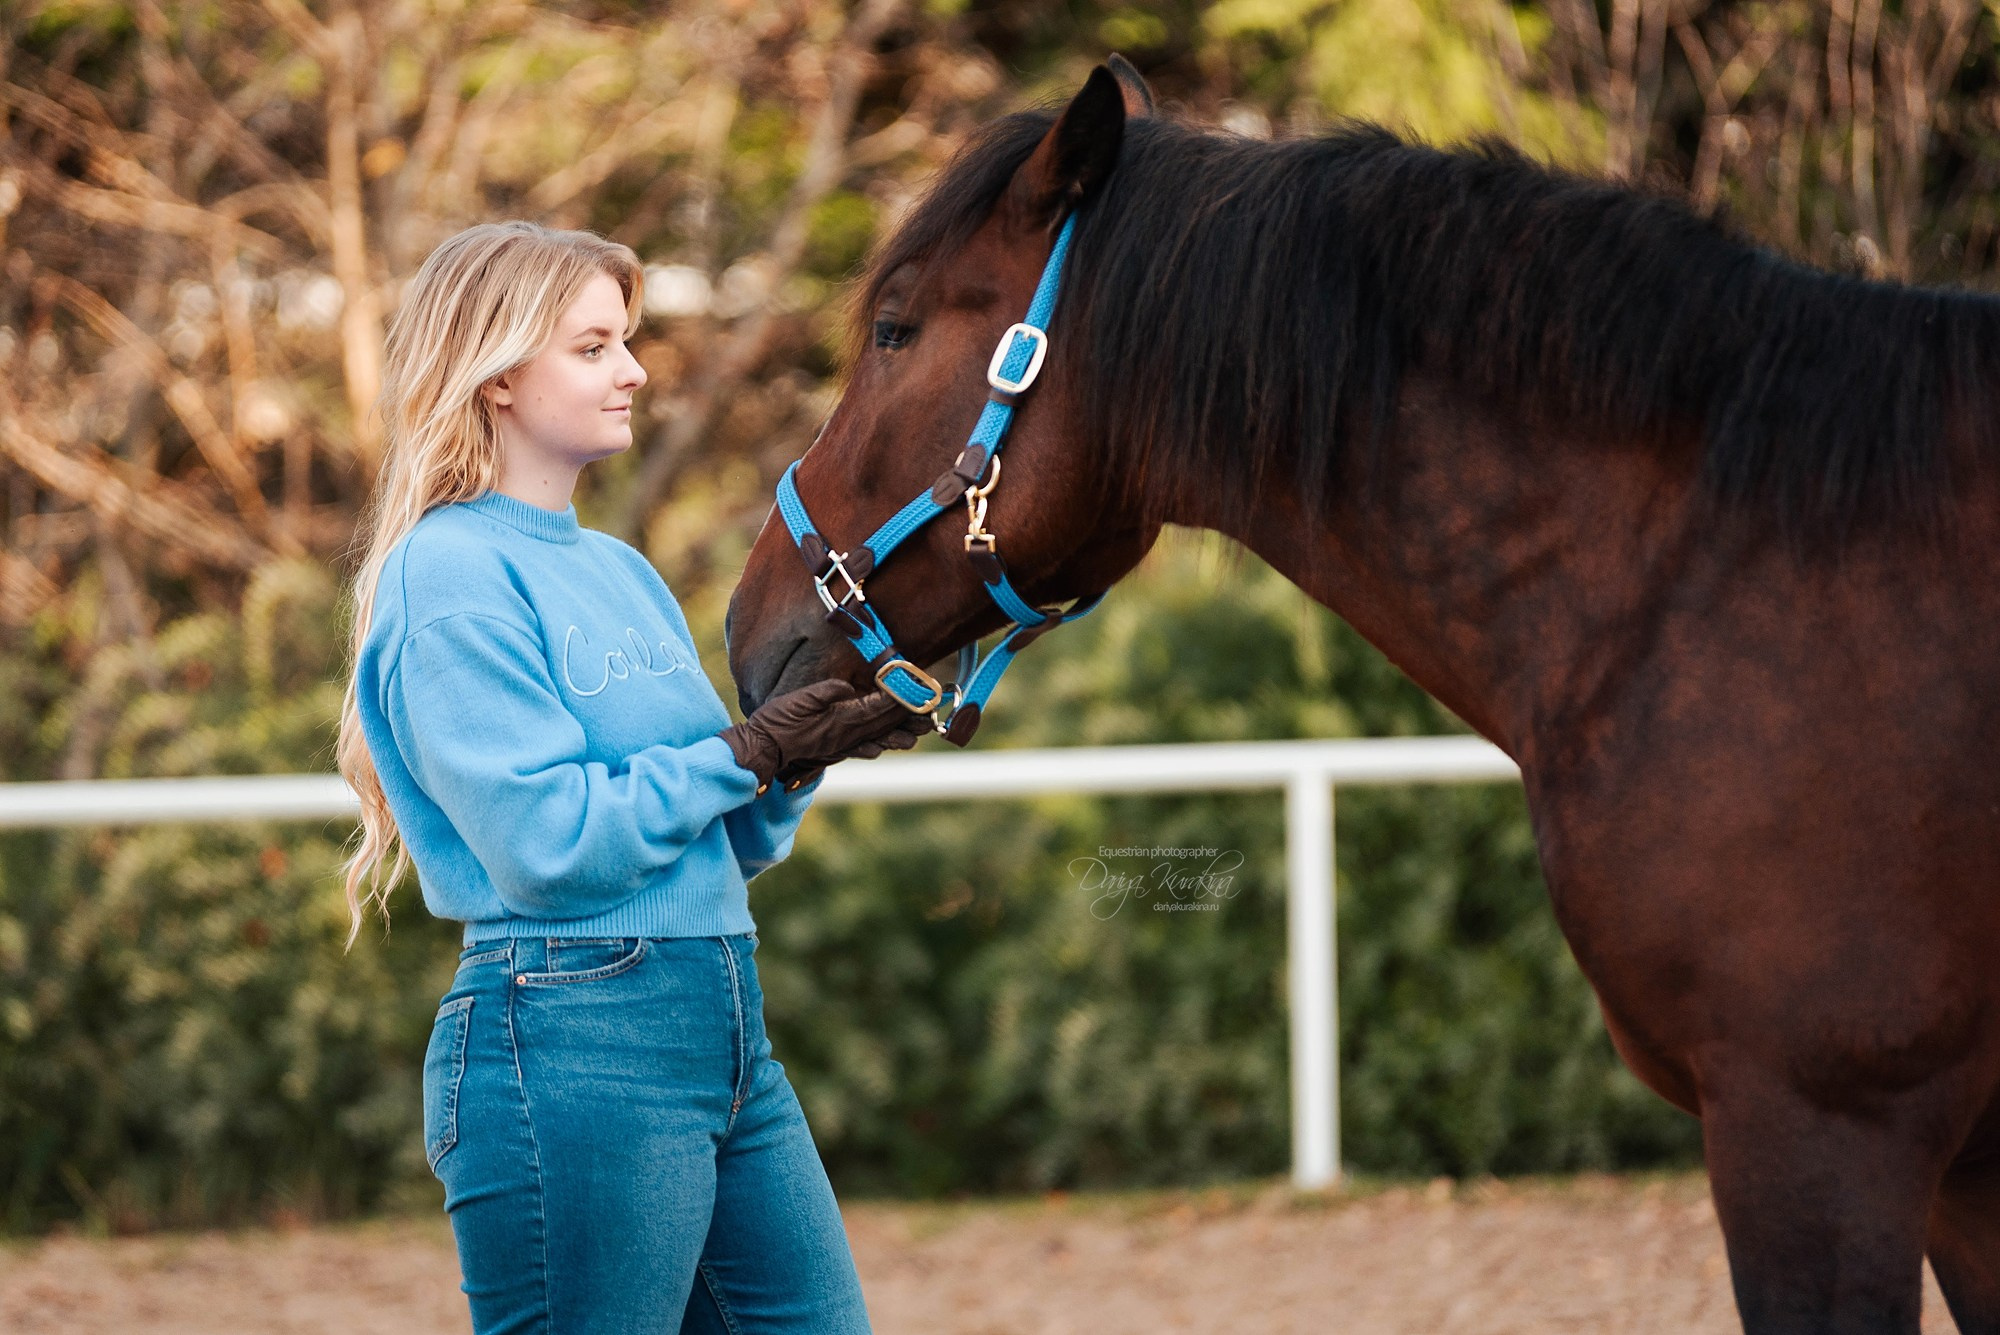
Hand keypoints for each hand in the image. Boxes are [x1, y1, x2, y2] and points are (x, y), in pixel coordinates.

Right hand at [718, 679, 925, 790]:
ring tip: (920, 731)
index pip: (879, 706)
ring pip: (880, 739)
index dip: (901, 697)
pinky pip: (864, 749)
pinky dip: (881, 745)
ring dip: (901, 734)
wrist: (762, 750)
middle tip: (932, 714)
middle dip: (910, 718)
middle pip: (886, 724)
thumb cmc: (778, 722)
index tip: (920, 690)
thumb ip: (825, 692)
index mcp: (843, 719)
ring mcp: (843, 745)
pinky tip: (887, 744)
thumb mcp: (799, 700)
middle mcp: (848, 735)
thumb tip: (847, 686)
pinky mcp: (836, 751)